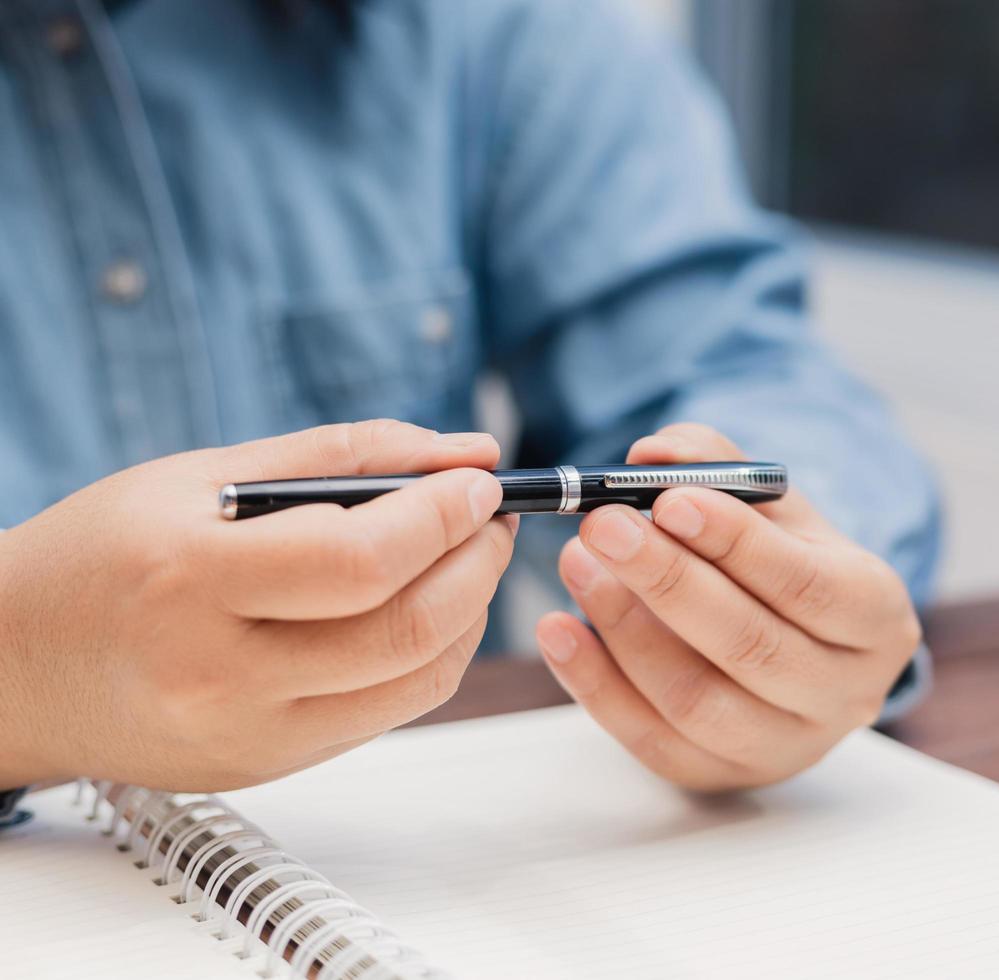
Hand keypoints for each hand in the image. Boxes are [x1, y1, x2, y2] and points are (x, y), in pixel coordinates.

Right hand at [0, 420, 515, 790]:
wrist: (15, 668)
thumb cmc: (102, 556)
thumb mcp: (202, 474)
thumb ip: (345, 456)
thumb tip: (466, 453)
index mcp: (190, 582)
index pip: (361, 562)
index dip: (444, 518)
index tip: (479, 482)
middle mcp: (220, 676)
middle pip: (406, 630)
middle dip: (477, 563)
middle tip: (491, 518)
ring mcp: (249, 734)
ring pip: (417, 681)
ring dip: (470, 612)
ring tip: (467, 557)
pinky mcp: (269, 765)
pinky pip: (388, 711)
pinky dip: (430, 655)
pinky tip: (424, 607)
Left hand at [535, 423, 921, 791]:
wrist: (799, 645)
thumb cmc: (786, 563)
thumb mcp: (773, 506)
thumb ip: (717, 465)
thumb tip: (653, 454)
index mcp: (876, 617)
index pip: (810, 585)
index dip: (738, 544)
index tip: (669, 499)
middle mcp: (844, 694)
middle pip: (751, 646)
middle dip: (668, 580)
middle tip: (603, 524)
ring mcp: (784, 747)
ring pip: (697, 699)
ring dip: (624, 627)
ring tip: (576, 562)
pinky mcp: (722, 776)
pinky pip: (650, 738)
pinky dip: (595, 685)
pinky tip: (558, 628)